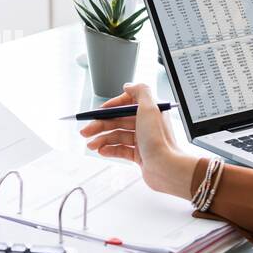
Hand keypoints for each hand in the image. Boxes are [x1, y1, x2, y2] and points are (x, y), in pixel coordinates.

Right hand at [79, 83, 198, 195]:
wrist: (166, 167)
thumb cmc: (159, 139)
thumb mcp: (150, 107)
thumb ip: (140, 90)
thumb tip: (129, 85)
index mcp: (150, 111)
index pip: (127, 104)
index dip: (111, 107)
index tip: (100, 111)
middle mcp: (146, 124)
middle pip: (118, 121)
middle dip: (100, 126)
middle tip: (85, 131)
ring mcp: (143, 140)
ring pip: (117, 136)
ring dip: (102, 139)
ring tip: (91, 145)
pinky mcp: (140, 155)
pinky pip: (121, 149)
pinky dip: (110, 150)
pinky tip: (102, 151)